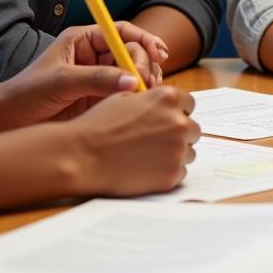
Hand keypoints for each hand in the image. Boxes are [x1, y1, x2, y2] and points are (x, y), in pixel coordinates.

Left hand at [0, 22, 168, 130]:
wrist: (6, 122)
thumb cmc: (27, 94)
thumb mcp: (62, 81)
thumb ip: (97, 79)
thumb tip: (133, 80)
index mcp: (84, 40)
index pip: (122, 32)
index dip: (143, 39)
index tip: (158, 52)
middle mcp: (94, 55)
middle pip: (132, 51)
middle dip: (145, 63)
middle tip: (149, 80)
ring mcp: (99, 76)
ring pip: (133, 71)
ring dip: (146, 78)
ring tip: (150, 91)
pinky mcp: (100, 97)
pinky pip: (126, 92)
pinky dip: (138, 95)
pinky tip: (143, 101)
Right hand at [71, 87, 199, 196]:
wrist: (80, 157)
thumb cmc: (97, 126)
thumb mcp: (124, 98)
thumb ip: (151, 100)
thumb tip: (164, 105)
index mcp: (168, 98)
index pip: (189, 104)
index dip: (176, 112)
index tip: (165, 120)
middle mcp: (178, 122)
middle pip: (192, 128)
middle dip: (177, 133)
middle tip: (154, 141)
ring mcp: (177, 150)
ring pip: (188, 151)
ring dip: (174, 153)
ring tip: (146, 157)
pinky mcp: (172, 174)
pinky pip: (180, 172)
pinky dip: (167, 172)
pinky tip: (145, 170)